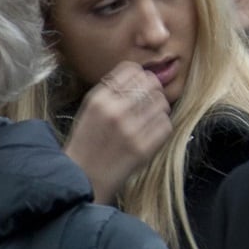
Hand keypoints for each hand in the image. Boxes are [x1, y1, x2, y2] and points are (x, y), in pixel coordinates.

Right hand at [63, 62, 173, 204]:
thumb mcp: (89, 110)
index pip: (131, 69)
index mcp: (99, 99)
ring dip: (159, 108)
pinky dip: (162, 125)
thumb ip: (111, 91)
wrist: (82, 179)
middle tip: (149, 99)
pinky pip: (166, 124)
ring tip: (151, 116)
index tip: (140, 83)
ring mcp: (131, 130)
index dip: (139, 75)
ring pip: (162, 102)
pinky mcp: (144, 148)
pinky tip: (151, 131)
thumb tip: (139, 75)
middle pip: (151, 83)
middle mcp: (116, 110)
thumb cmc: (86, 144)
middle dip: (153, 89)